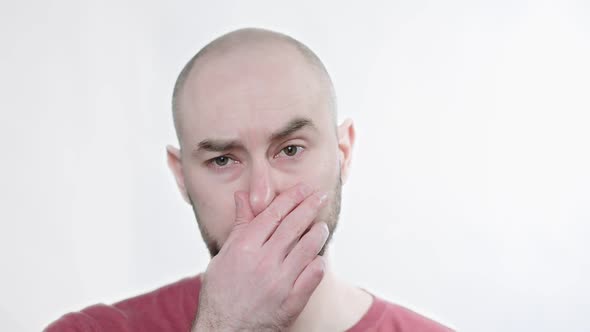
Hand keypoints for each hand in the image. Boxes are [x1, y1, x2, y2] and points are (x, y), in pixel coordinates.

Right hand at [192, 183, 329, 331]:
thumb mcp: (223, 256)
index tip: (304, 189)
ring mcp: (280, 282)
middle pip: (294, 225)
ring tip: (321, 225)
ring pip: (309, 247)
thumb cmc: (220, 294)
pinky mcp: (292, 301)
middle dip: (310, 206)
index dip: (291, 198)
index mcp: (244, 248)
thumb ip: (239, 226)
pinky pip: (314, 274)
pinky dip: (317, 261)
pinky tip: (317, 256)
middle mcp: (264, 262)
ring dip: (318, 232)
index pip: (274, 214)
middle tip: (321, 196)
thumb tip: (243, 197)